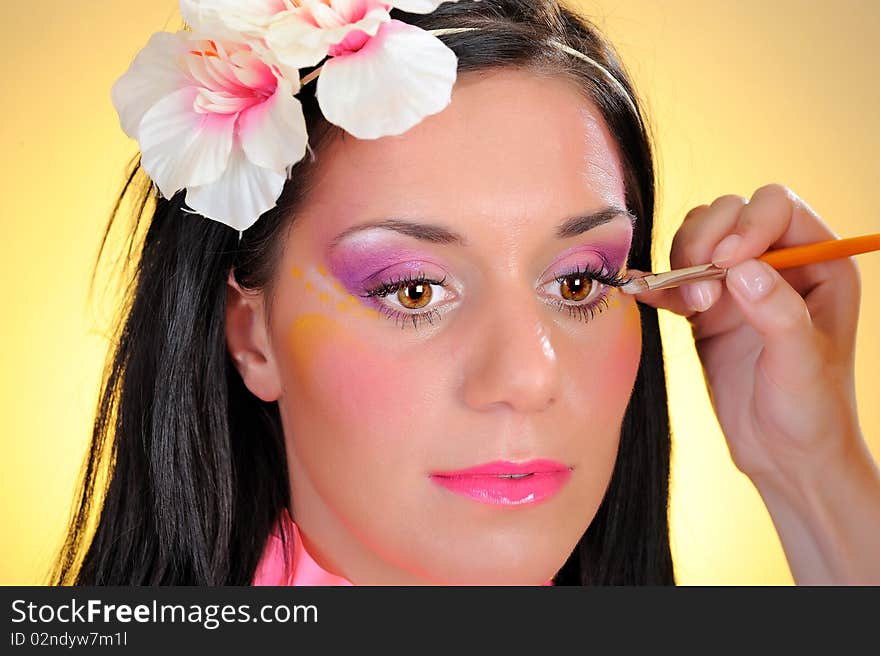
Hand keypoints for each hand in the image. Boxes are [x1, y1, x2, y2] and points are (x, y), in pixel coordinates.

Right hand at [631, 184, 863, 485]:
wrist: (784, 457)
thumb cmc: (812, 413)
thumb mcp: (802, 364)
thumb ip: (778, 311)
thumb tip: (742, 267)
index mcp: (820, 265)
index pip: (778, 209)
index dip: (747, 225)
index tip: (725, 263)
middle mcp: (779, 265)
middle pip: (731, 215)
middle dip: (707, 243)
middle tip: (704, 297)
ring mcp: (740, 285)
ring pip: (700, 237)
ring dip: (683, 261)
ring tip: (692, 308)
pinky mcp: (708, 310)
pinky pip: (676, 276)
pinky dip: (658, 283)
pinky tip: (645, 294)